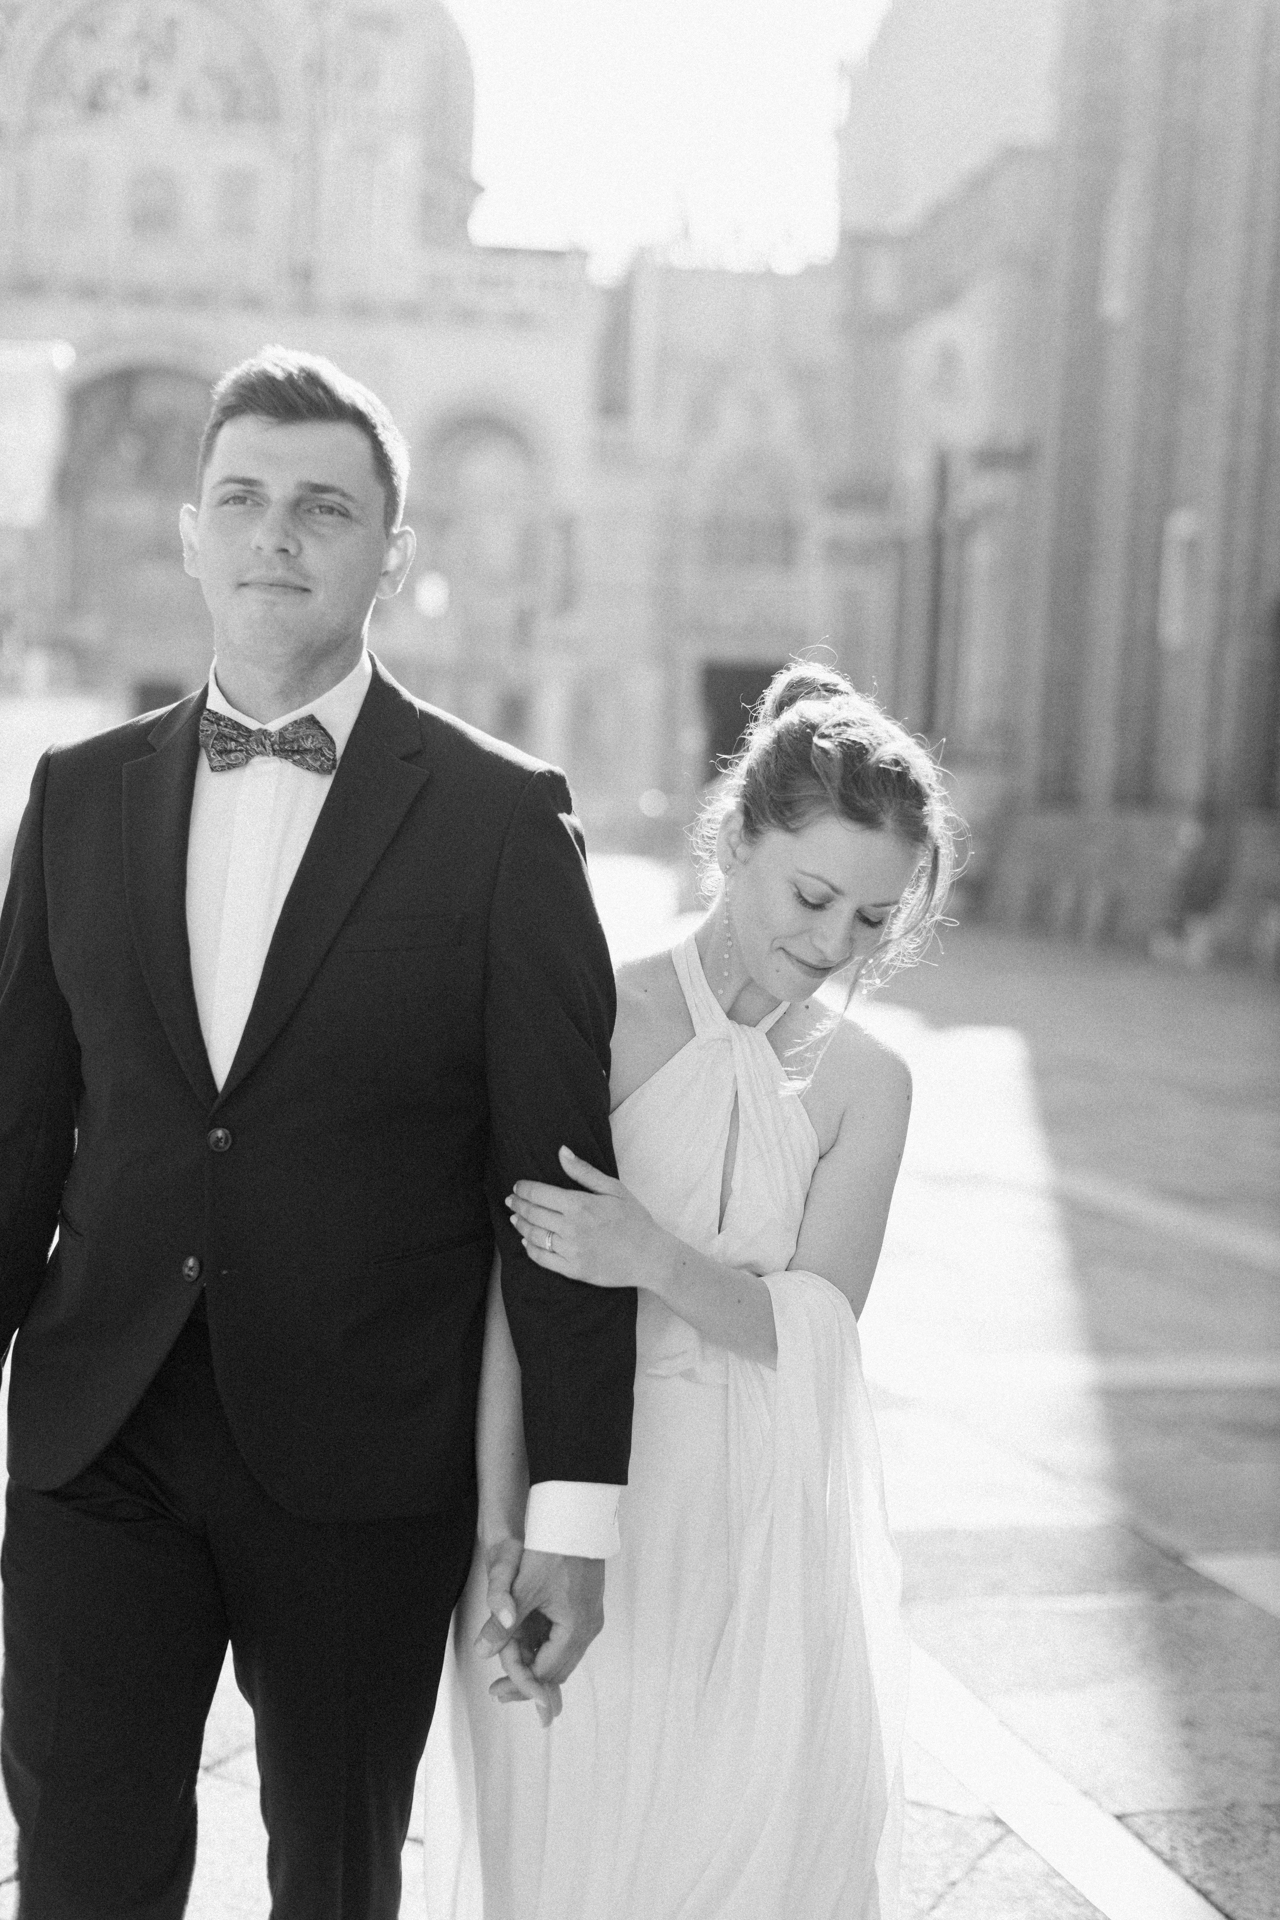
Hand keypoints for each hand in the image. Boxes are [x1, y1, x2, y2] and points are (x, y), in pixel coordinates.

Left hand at [475, 1547, 605, 1722]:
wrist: (577, 1517)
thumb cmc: (553, 1549)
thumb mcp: (523, 1589)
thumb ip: (502, 1624)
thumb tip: (482, 1651)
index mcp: (575, 1628)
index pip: (547, 1671)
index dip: (520, 1684)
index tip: (498, 1691)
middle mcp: (589, 1627)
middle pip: (558, 1669)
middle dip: (529, 1681)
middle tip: (500, 1691)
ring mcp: (590, 1616)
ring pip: (563, 1655)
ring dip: (538, 1665)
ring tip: (509, 1671)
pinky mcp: (586, 1605)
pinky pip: (567, 1639)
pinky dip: (547, 1648)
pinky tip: (527, 1645)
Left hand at [506, 1145, 666, 1289]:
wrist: (650, 1257)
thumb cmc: (635, 1220)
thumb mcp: (614, 1189)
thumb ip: (584, 1171)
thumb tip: (561, 1151)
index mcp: (580, 1204)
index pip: (539, 1193)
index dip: (523, 1188)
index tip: (517, 1186)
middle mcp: (571, 1227)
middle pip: (532, 1213)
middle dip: (517, 1204)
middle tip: (510, 1200)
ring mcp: (570, 1250)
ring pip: (533, 1235)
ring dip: (519, 1225)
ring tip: (515, 1218)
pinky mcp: (572, 1269)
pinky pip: (542, 1258)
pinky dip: (530, 1248)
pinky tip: (527, 1241)